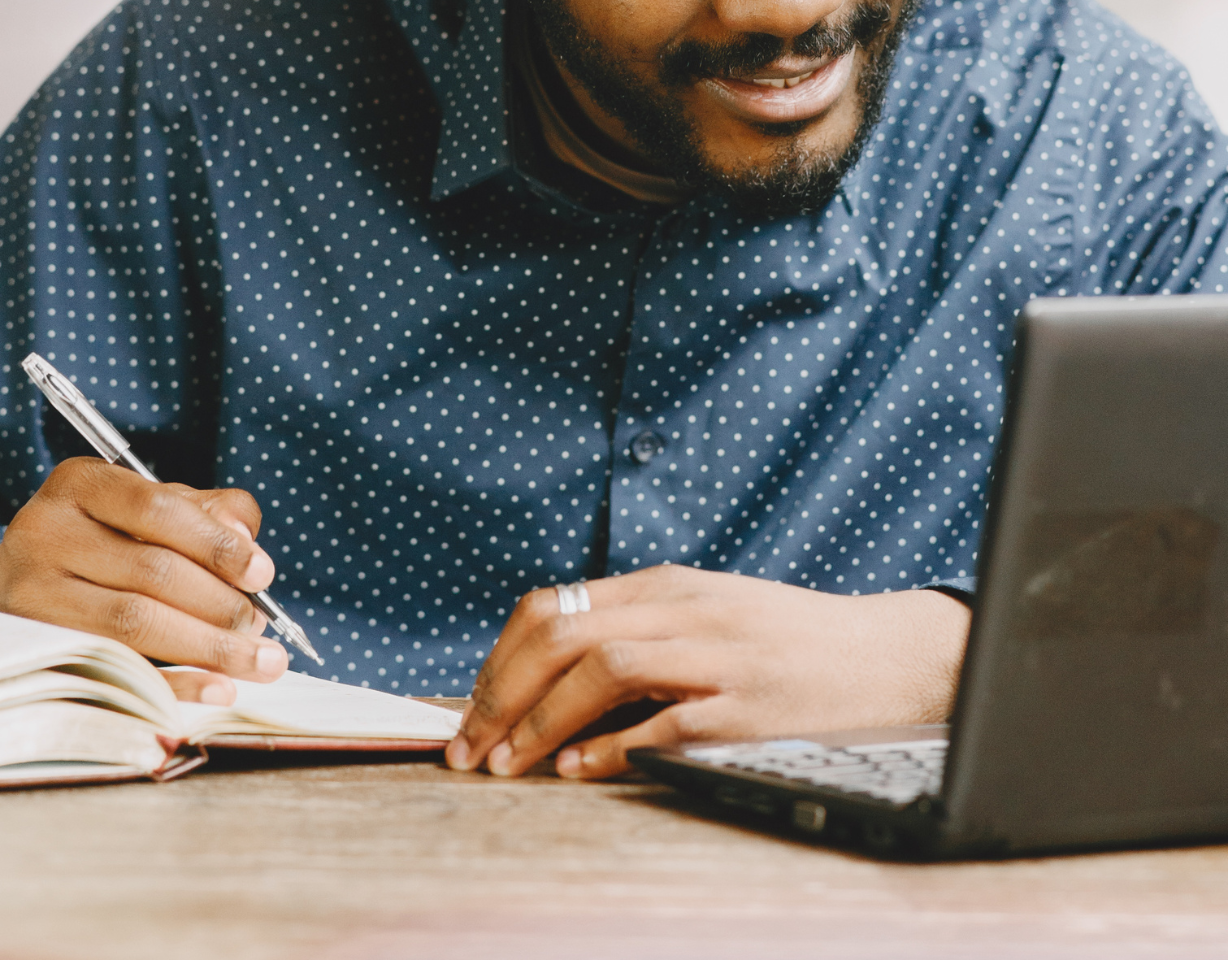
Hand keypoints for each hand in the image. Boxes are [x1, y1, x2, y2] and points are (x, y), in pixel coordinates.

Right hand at [0, 458, 288, 704]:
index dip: (216, 544)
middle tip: (261, 628)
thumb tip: (245, 538)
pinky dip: (174, 683)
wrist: (10, 586)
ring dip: (208, 647)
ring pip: (133, 623)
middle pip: (150, 572)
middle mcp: (46, 532)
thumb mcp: (148, 509)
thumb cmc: (102, 540)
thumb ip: (206, 512)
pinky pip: (115, 669)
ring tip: (258, 662)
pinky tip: (218, 688)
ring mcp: (31, 593)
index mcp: (81, 484)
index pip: (157, 510)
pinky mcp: (34, 647)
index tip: (262, 574)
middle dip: (220, 604)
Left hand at [445, 566, 969, 779]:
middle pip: (562, 634)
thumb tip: (548, 682)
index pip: (551, 608)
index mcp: (665, 587)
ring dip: (541, 720)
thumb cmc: (786, 641)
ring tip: (510, 765)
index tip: (472, 711)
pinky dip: (613, 748)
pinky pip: (666, 722)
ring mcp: (717, 654)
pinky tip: (582, 770)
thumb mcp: (705, 614)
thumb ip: (636, 633)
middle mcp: (684, 610)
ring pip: (602, 668)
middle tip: (470, 749)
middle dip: (500, 694)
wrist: (887, 654)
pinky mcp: (749, 705)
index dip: (497, 662)